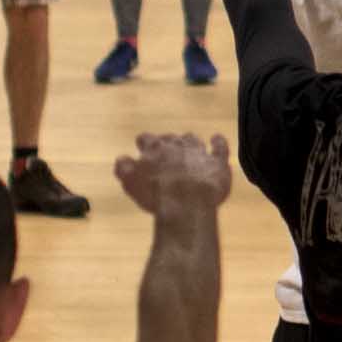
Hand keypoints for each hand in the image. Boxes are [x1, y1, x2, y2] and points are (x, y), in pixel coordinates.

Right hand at [116, 132, 235, 219]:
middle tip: (166, 152)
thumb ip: (123, 168)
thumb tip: (122, 159)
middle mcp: (177, 145)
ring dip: (189, 142)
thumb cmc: (155, 195)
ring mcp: (199, 152)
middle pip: (170, 138)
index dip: (144, 143)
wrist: (187, 203)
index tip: (142, 146)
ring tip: (187, 147)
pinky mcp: (217, 162)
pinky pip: (220, 146)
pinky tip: (216, 138)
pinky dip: (218, 141)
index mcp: (154, 148)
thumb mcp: (130, 183)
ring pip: (193, 140)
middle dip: (167, 143)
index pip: (146, 139)